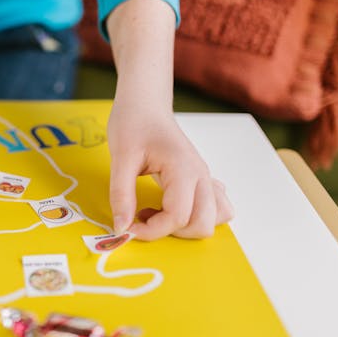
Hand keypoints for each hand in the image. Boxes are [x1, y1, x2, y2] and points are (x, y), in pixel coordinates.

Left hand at [107, 103, 233, 239]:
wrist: (145, 104)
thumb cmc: (133, 123)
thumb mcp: (120, 157)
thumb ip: (121, 194)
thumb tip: (121, 226)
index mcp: (183, 169)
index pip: (178, 217)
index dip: (152, 230)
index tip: (128, 226)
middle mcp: (201, 175)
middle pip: (202, 224)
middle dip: (171, 232)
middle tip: (143, 217)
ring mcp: (204, 177)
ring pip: (216, 218)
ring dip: (188, 226)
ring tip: (157, 211)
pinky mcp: (201, 178)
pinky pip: (215, 206)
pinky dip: (197, 215)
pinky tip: (170, 205)